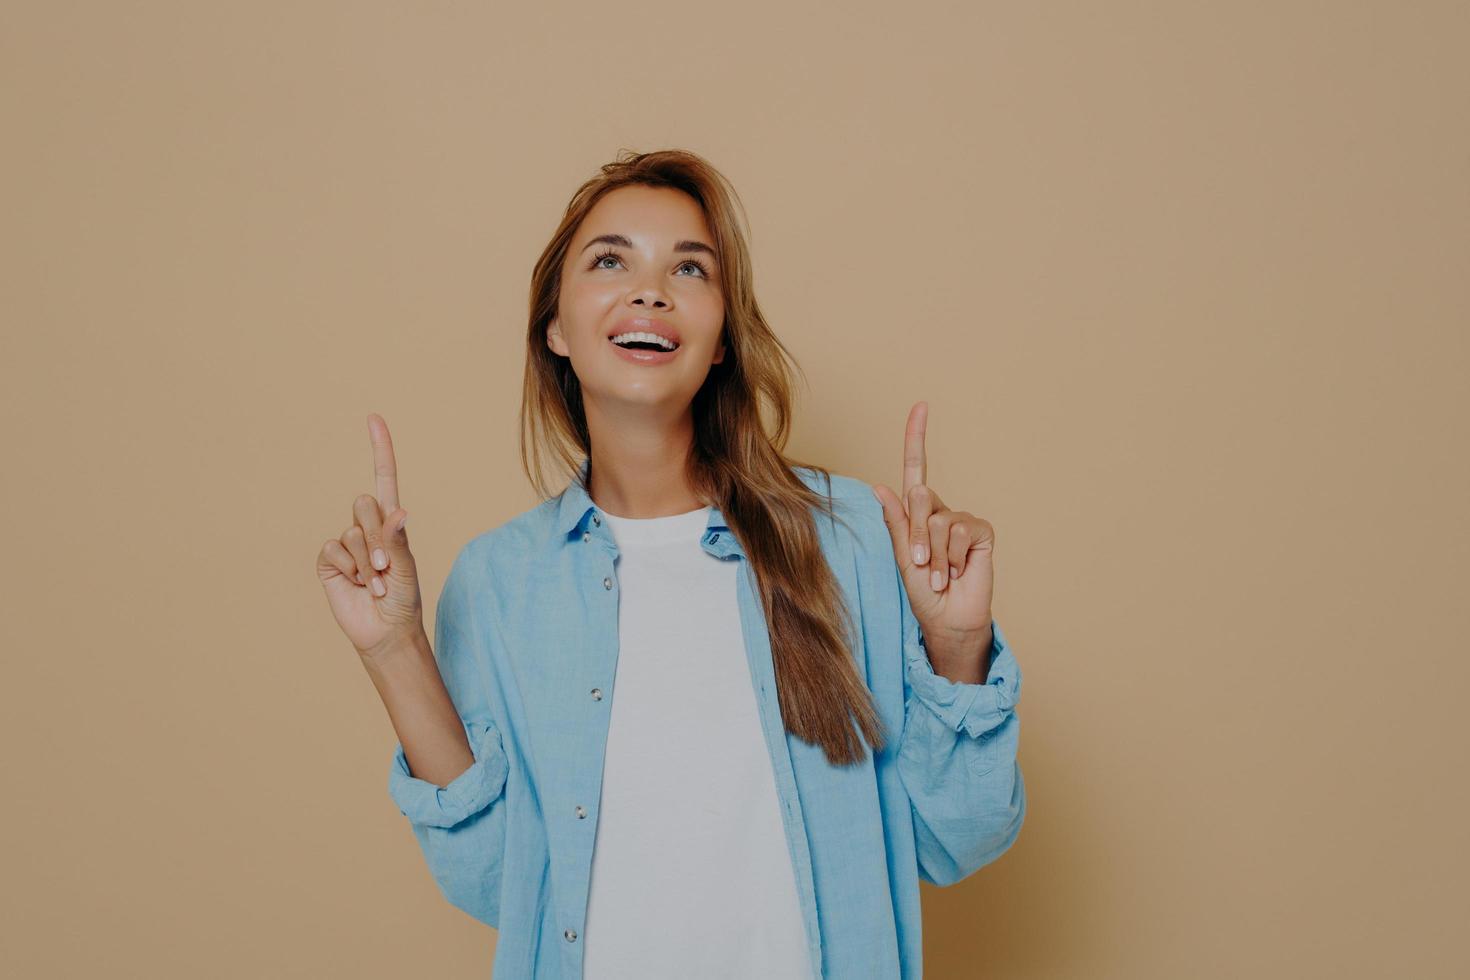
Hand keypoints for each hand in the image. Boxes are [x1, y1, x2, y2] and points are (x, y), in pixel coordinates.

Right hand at [315, 413, 423, 659]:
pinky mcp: (329, 561)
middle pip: (363, 504)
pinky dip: (348, 569)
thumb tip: (398, 511)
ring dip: (367, 561)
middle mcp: (368, 528)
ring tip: (376, 583)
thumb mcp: (406, 569)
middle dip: (377, 536)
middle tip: (386, 567)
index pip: (384, 479)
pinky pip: (333, 549)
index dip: (380, 449)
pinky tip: (357, 584)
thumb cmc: (403, 599)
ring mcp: (347, 544)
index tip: (373, 419)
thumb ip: (398, 541)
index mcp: (391, 523)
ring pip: (351, 532)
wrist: (385, 631)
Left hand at [873, 401, 995, 664]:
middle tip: (923, 565)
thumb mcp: (903, 558)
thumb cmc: (923, 592)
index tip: (921, 406)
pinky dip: (953, 557)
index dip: (917, 437)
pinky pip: (959, 531)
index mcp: (916, 513)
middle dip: (916, 536)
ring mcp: (961, 519)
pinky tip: (958, 572)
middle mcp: (939, 510)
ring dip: (934, 555)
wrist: (949, 618)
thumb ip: (896, 523)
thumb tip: (880, 486)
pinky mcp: (980, 531)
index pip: (915, 468)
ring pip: (937, 520)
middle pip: (919, 498)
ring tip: (940, 575)